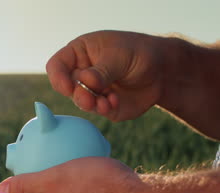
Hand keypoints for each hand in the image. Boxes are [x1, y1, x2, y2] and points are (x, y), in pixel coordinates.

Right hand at [46, 30, 169, 120]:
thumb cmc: (139, 53)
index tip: (68, 88)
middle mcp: (81, 73)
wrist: (163, 70)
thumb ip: (100, 71)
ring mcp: (91, 91)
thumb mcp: (119, 56)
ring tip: (106, 102)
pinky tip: (115, 102)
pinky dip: (104, 109)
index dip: (58, 78)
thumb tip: (84, 82)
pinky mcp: (103, 106)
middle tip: (90, 99)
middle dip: (78, 94)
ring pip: (80, 101)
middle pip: (66, 87)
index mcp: (79, 54)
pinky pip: (96, 111)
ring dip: (90, 104)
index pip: (56, 66)